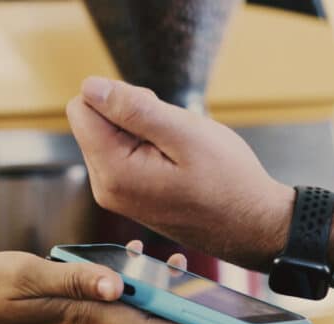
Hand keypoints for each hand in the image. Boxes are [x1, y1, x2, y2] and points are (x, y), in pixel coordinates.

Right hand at [0, 243, 228, 323]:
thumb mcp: (24, 276)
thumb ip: (71, 279)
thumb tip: (116, 284)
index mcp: (84, 316)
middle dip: (189, 322)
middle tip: (217, 301)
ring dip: (165, 307)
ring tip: (180, 273)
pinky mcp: (76, 320)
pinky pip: (118, 315)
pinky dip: (138, 299)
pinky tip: (134, 268)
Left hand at [66, 76, 293, 270]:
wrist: (251, 225)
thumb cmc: (228, 181)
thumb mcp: (185, 133)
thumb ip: (134, 109)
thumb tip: (90, 87)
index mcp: (113, 171)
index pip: (81, 108)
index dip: (119, 97)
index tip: (155, 113)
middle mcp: (105, 187)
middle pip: (93, 121)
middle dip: (130, 114)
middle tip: (173, 134)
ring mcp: (116, 195)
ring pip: (110, 135)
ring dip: (142, 130)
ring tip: (179, 150)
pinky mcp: (128, 197)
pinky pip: (123, 154)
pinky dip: (148, 147)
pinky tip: (177, 162)